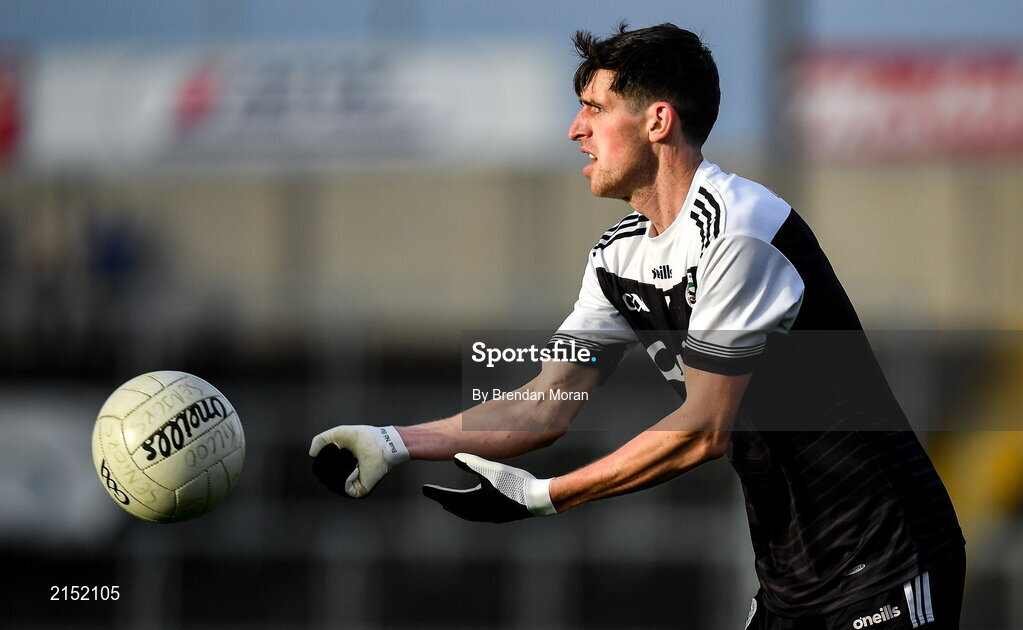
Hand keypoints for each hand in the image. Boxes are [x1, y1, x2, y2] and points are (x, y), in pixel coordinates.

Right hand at [309, 425, 408, 497]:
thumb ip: (320, 441)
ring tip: (353, 459)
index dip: (323, 457)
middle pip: (320, 474)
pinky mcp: (356, 492)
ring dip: (340, 466)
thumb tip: (312, 455)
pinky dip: (346, 473)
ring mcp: (347, 486)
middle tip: (348, 453)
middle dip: (332, 460)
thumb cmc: (364, 438)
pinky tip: (356, 468)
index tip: (336, 447)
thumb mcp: (337, 434)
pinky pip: (340, 486)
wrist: (381, 444)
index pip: (318, 468)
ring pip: (328, 480)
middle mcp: (340, 477)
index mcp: (335, 465)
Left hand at [422, 453, 556, 522]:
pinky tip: (476, 506)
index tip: (424, 489)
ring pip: (467, 513)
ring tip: (450, 504)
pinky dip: (469, 510)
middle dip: (445, 501)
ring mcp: (491, 515)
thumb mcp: (491, 470)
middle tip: (435, 496)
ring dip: (457, 508)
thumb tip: (455, 457)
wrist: (537, 499)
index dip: (436, 492)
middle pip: (456, 508)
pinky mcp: (501, 515)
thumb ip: (472, 463)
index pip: (449, 497)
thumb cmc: (515, 483)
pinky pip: (478, 515)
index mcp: (475, 501)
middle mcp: (480, 511)